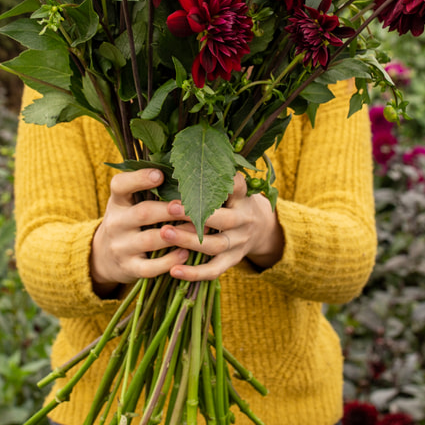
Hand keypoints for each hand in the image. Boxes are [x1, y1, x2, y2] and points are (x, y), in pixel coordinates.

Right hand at [90, 169, 190, 296]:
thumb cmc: (128, 222)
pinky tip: (185, 254)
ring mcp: (121, 247)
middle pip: (143, 213)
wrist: (103, 257)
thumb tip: (184, 169)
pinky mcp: (128, 268)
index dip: (139, 178)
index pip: (120, 185)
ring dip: (176, 235)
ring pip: (149, 240)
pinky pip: (150, 267)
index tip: (159, 174)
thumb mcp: (128, 203)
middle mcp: (116, 223)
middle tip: (191, 206)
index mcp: (118, 201)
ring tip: (198, 229)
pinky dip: (169, 261)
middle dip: (169, 210)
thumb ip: (147, 189)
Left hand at [159, 174, 284, 281]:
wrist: (261, 229)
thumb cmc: (235, 202)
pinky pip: (214, 271)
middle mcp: (243, 220)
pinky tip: (173, 270)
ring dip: (188, 240)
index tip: (207, 175)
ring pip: (214, 245)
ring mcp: (238, 243)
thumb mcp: (233, 187)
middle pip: (223, 219)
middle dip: (195, 214)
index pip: (239, 187)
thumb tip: (186, 151)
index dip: (227, 182)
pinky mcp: (232, 262)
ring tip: (164, 233)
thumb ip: (216, 175)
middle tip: (170, 207)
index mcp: (243, 198)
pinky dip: (194, 273)